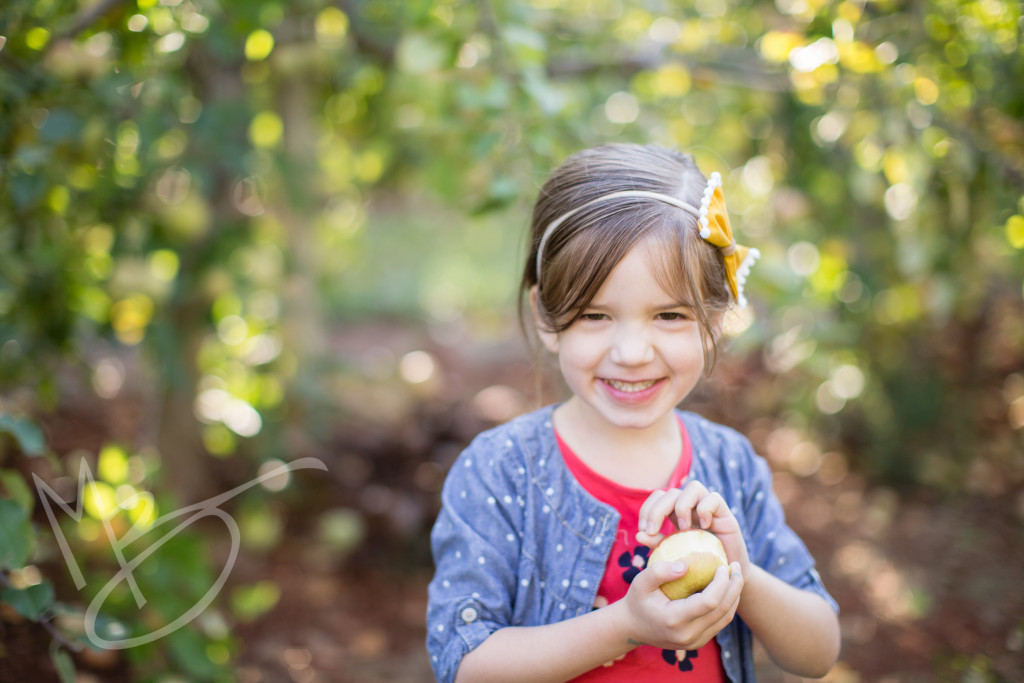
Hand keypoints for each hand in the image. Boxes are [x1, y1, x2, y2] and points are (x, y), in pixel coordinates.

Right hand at [615, 557, 743, 650]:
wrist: (633, 627)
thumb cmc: (637, 600)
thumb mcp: (640, 581)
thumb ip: (659, 571)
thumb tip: (686, 565)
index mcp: (674, 620)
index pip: (709, 602)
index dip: (721, 583)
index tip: (723, 565)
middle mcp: (687, 635)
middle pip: (722, 611)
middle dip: (734, 587)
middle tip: (737, 566)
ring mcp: (694, 642)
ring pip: (725, 618)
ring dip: (734, 596)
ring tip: (735, 575)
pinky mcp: (698, 643)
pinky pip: (720, 623)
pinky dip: (727, 605)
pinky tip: (726, 589)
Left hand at [635, 481, 751, 576]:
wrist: (724, 578)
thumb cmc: (697, 567)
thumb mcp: (673, 555)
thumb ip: (658, 543)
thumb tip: (638, 535)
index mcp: (676, 512)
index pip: (659, 496)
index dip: (647, 508)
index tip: (643, 529)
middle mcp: (692, 506)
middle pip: (671, 491)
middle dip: (657, 509)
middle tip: (653, 530)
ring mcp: (709, 508)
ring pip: (693, 487)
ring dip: (682, 506)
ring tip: (683, 528)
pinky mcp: (726, 514)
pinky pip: (714, 498)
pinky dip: (705, 509)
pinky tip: (704, 527)